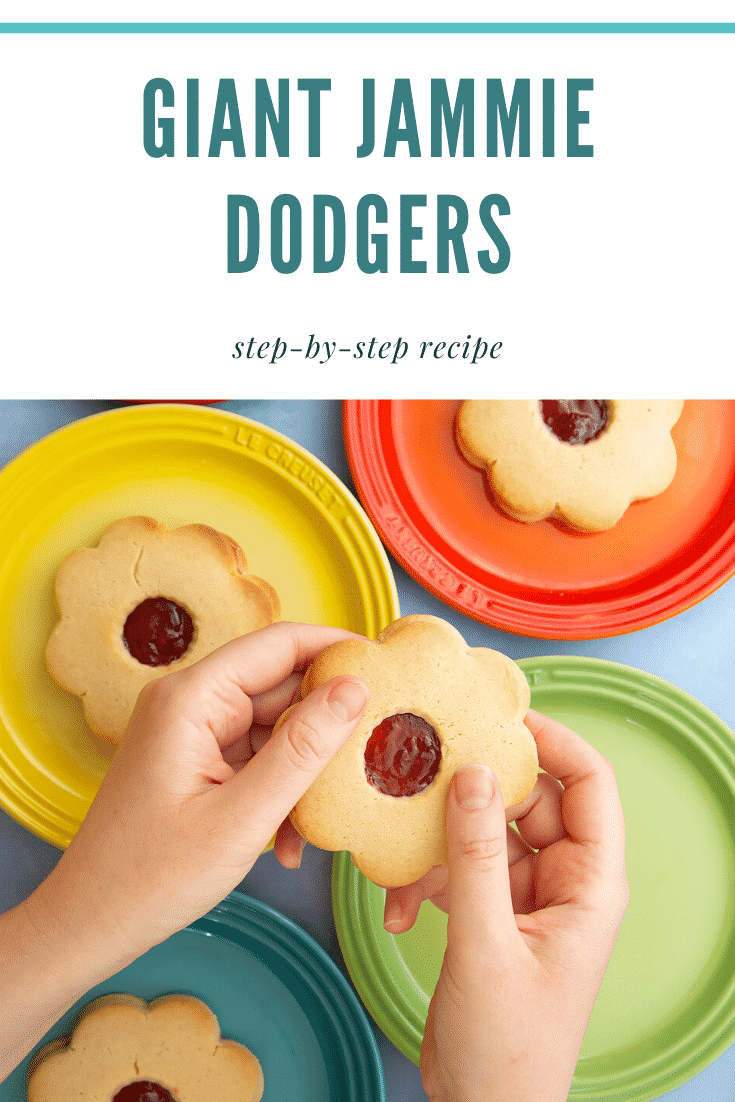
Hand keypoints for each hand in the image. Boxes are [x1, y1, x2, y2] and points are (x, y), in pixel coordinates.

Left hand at [31, 622, 368, 964]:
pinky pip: (256, 756)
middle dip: (326, 722)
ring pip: (274, 726)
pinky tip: (288, 839)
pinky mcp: (196, 760)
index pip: (278, 644)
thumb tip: (354, 688)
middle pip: (280, 685)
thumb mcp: (242, 816)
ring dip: (304, 768)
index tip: (387, 665)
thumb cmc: (151, 878)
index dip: (335, 647)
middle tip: (374, 752)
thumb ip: (303, 749)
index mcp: (191, 698)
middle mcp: (190, 702)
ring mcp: (192, 731)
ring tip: (322, 818)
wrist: (90, 925)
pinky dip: (280, 789)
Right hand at [406, 710, 628, 1101]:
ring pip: (484, 831)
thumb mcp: (486, 944)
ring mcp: (525, 896)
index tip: (501, 715)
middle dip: (474, 789)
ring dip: (438, 843)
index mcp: (589, 883)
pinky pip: (460, 867)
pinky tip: (399, 910)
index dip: (552, 741)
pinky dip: (426, 881)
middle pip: (527, 800)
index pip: (589, 784)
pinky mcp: (491, 913)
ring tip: (400, 861)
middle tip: (425, 769)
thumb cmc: (507, 1047)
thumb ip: (476, 855)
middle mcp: (563, 880)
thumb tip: (476, 774)